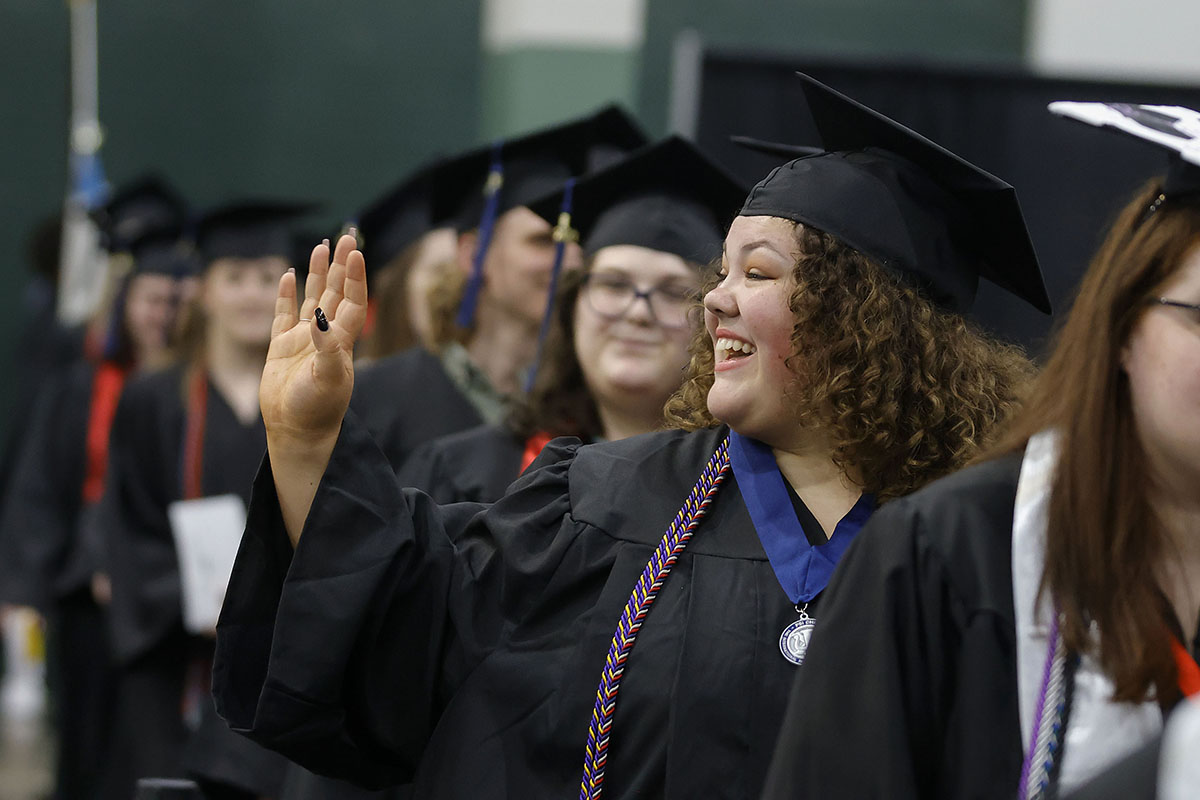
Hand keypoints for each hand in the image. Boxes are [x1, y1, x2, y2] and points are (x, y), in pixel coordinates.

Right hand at [260, 234, 367, 445]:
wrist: (296, 430)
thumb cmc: (318, 408)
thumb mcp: (328, 380)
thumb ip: (327, 349)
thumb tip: (321, 319)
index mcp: (342, 340)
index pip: (352, 300)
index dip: (354, 277)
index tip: (355, 253)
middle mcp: (325, 335)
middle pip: (335, 292)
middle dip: (341, 266)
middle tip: (346, 237)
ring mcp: (303, 339)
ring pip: (313, 298)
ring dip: (317, 274)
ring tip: (321, 247)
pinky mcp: (281, 347)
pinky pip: (284, 314)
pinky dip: (287, 295)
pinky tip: (290, 275)